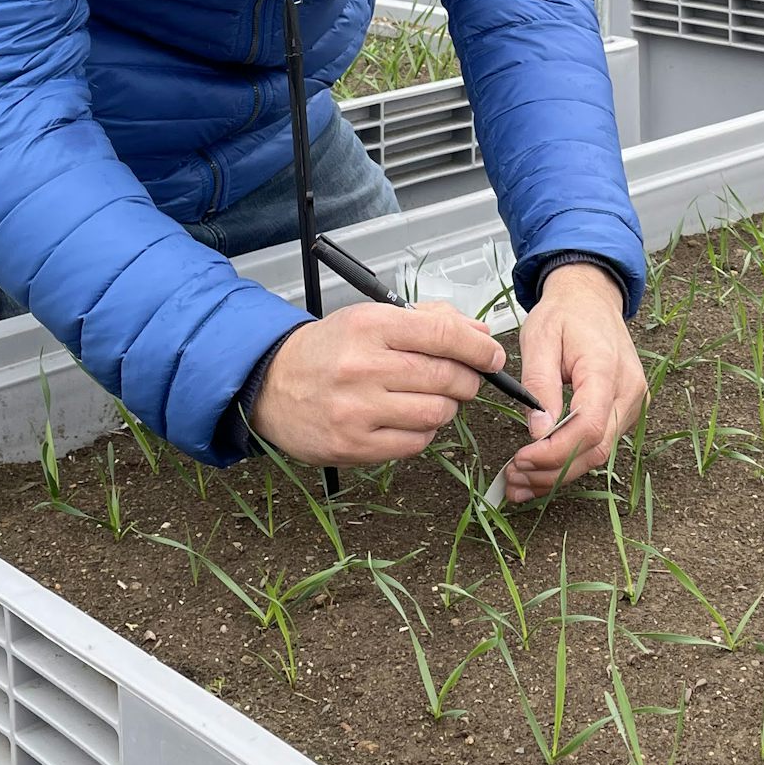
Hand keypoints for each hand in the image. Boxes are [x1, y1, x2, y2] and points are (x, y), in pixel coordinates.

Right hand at [248, 299, 508, 471]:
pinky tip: (408, 419)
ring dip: (446, 407)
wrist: (271, 384)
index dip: (479, 348)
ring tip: (430, 398)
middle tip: (463, 379)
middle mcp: (363, 366)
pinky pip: (416, 442)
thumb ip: (429, 321)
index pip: (444, 334)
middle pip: (447, 377)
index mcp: (369, 326)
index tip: (492, 356)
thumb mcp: (371, 318)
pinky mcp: (354, 445)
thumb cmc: (328, 350)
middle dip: (467, 380)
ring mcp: (357, 409)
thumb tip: (481, 336)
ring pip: (437, 413)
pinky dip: (424, 432)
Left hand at [507, 263, 646, 503]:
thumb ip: (539, 385)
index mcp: (606, 369)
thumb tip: (539, 432)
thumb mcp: (540, 338)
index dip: (554, 453)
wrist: (591, 298)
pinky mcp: (626, 410)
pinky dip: (569, 461)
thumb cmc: (565, 314)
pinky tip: (540, 471)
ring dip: (558, 473)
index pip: (588, 427)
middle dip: (552, 472)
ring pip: (599, 454)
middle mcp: (628, 390)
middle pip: (595, 450)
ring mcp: (632, 402)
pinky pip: (600, 444)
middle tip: (513, 480)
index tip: (521, 460)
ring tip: (519, 481)